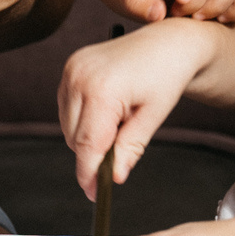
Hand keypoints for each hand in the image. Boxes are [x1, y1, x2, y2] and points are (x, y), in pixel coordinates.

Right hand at [56, 16, 224, 194]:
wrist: (168, 42)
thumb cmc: (167, 75)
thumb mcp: (153, 117)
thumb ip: (130, 149)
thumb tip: (114, 179)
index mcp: (103, 90)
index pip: (86, 145)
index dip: (89, 174)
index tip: (94, 193)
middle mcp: (80, 77)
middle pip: (73, 138)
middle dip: (94, 154)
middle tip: (122, 152)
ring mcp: (71, 69)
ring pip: (67, 125)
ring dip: (87, 135)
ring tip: (121, 120)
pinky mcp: (70, 66)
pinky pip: (67, 107)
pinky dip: (83, 118)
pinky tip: (109, 109)